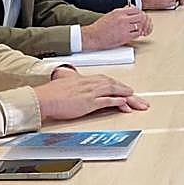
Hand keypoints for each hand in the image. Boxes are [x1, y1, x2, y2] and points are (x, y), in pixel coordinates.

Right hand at [34, 72, 149, 120]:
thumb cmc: (50, 93)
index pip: (106, 81)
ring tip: (138, 103)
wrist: (42, 98)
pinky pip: (106, 101)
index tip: (127, 90)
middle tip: (141, 100)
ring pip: (114, 92)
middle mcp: (90, 84)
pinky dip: (117, 102)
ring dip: (128, 97)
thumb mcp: (64, 84)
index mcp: (85, 79)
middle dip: (129, 92)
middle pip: (114, 85)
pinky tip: (125, 104)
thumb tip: (74, 83)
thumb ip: (72, 82)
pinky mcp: (88, 102)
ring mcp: (90, 93)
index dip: (118, 86)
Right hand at [82, 6, 152, 50]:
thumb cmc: (100, 27)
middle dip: (143, 20)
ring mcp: (124, 28)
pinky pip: (137, 34)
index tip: (139, 16)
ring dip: (141, 28)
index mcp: (119, 12)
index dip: (139, 13)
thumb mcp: (110, 15)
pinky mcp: (125, 37)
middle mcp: (123, 19)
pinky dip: (137, 34)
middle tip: (141, 24)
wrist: (93, 36)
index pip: (136, 9)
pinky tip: (134, 34)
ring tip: (138, 29)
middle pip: (141, 16)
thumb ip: (121, 12)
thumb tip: (129, 9)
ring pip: (140, 25)